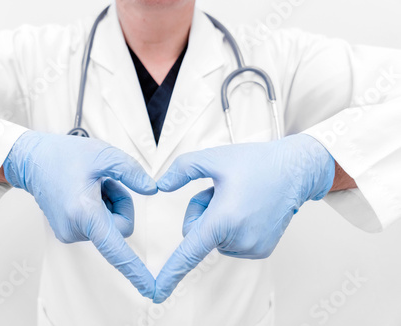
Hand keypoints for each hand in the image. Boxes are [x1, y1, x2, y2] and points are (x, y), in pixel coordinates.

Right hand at [3, 131, 156, 298]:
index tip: (150, 290)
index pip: (116, 249)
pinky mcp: (67, 231)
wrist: (31, 160)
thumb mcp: (104, 155)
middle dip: (120, 204)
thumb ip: (132, 172)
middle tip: (105, 182)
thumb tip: (152, 189)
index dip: (135, 271)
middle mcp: (74, 228)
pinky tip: (85, 192)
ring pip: (110, 226)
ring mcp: (69, 232)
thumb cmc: (62, 156)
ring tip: (92, 185)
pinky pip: (98, 225)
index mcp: (84, 213)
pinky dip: (99, 208)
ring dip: (109, 205)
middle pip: (120, 228)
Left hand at [153, 134, 334, 302]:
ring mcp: (253, 247)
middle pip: (197, 234)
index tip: (157, 293)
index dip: (170, 274)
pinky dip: (232, 228)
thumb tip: (161, 185)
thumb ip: (182, 169)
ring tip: (238, 199)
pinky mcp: (261, 250)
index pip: (190, 252)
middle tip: (221, 193)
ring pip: (214, 239)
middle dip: (201, 214)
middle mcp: (240, 239)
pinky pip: (231, 243)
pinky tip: (247, 209)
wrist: (295, 170)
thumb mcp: (213, 158)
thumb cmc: (257, 163)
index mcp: (224, 219)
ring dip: (218, 220)